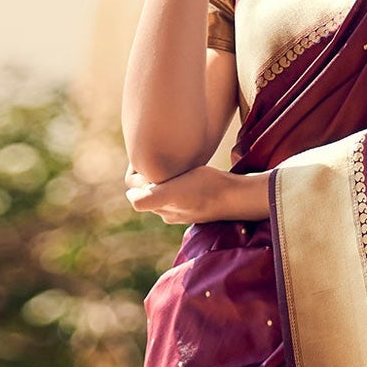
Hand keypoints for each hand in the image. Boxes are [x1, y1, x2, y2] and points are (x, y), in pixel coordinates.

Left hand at [125, 163, 269, 225]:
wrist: (236, 194)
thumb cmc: (204, 190)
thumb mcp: (172, 194)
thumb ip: (147, 199)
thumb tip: (130, 196)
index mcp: (160, 209)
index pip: (135, 190)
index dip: (136, 175)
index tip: (146, 159)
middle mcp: (170, 211)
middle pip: (148, 188)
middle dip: (148, 175)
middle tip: (157, 155)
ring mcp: (185, 206)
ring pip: (164, 187)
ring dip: (163, 175)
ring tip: (171, 160)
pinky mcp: (198, 199)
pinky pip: (180, 186)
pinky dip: (177, 177)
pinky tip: (185, 167)